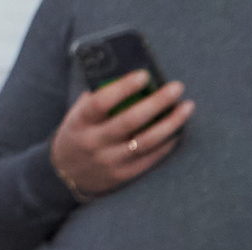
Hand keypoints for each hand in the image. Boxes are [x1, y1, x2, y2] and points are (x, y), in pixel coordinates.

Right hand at [48, 74, 191, 199]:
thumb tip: (132, 73)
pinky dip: (166, 143)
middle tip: (176, 87)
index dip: (123, 88)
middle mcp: (93, 143)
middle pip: (128, 121)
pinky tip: (177, 130)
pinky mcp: (121, 175)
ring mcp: (108, 161)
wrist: (65, 175)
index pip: (100, 103)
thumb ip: (99, 96)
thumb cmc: (79, 133)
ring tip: (187, 107)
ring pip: (145, 142)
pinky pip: (149, 158)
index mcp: (80, 122)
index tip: (144, 75)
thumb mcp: (78, 114)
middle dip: (156, 103)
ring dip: (170, 124)